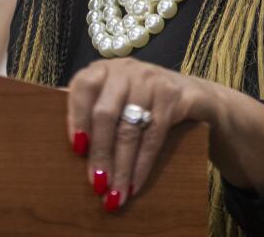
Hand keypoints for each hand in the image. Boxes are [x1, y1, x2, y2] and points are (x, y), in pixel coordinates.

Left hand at [67, 57, 263, 212]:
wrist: (196, 96)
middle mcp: (126, 69)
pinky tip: (136, 184)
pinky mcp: (173, 94)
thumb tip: (67, 147)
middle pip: (106, 113)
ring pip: (130, 129)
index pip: (83, 88)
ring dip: (122, 166)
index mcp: (104, 69)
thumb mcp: (117, 101)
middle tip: (97, 185)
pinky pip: (154, 135)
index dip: (77, 119)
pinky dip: (143, 164)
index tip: (77, 150)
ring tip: (115, 194)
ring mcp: (151, 79)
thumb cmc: (143, 104)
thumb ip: (92, 114)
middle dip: (100, 154)